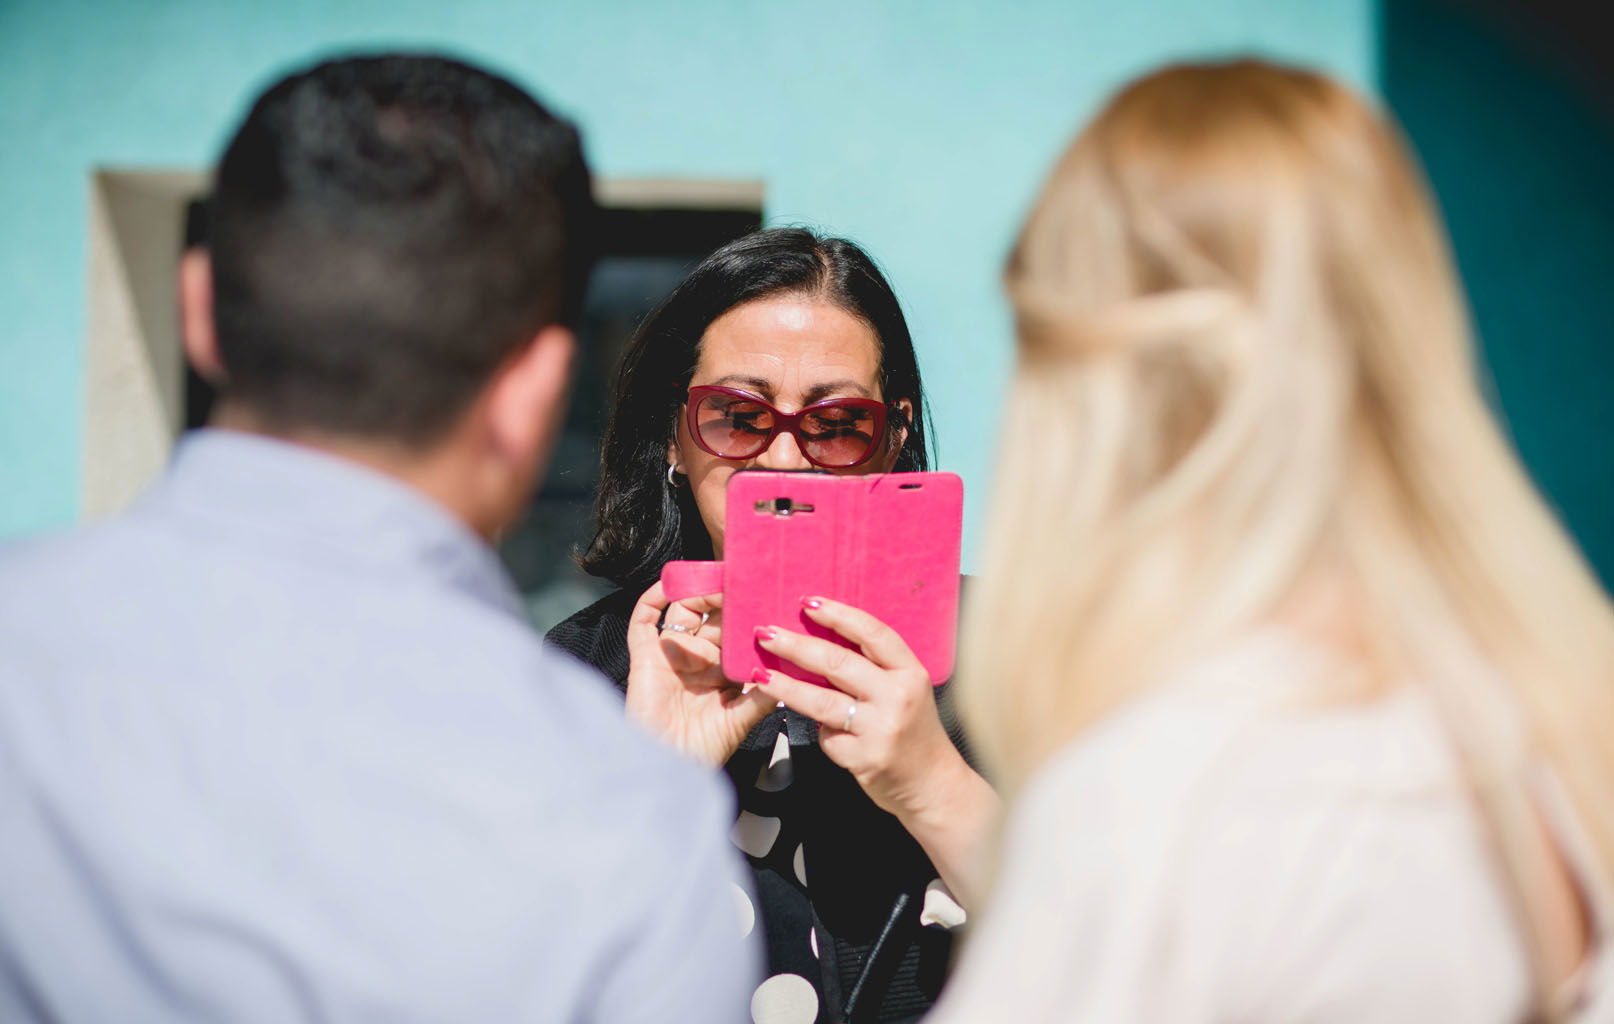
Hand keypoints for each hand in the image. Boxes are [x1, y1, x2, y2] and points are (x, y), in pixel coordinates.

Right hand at [625, 581, 775, 766]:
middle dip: (727, 598)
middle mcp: (698, 660)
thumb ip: (764, 693)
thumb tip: (791, 666)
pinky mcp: (645, 657)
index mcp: (722, 672)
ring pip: (683, 613)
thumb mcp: (742, 719)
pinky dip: (652, 599)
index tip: (765, 591)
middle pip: (711, 617)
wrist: (666, 767)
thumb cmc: (703, 751)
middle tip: (744, 579)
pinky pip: (644, 621)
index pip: (736, 633)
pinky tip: (668, 585)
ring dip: (699, 593)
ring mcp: (671, 656)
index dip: (747, 613)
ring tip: (718, 583)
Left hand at [749, 596, 975, 822]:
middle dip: (796, 646)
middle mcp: (897, 697)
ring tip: (761, 675)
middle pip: (838, 663)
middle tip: (766, 634)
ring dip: (786, 686)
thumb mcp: (907, 690)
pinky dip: (820, 733)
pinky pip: (827, 737)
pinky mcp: (863, 758)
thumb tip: (824, 639)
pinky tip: (823, 732)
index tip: (807, 603)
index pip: (872, 633)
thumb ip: (876, 668)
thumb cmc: (914, 732)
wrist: (934, 786)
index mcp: (910, 672)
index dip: (838, 615)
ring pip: (821, 701)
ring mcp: (880, 729)